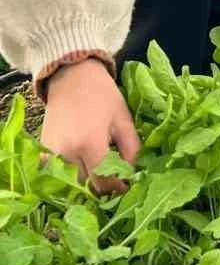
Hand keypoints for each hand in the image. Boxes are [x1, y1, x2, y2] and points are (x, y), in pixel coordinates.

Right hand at [41, 59, 137, 192]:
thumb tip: (131, 177)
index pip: (103, 182)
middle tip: (113, 174)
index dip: (116, 187)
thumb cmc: (102, 96)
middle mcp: (66, 152)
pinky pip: (58, 172)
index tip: (125, 185)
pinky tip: (82, 160)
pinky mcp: (43, 151)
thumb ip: (131, 151)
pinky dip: (71, 172)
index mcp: (89, 144)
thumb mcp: (124, 121)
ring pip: (72, 181)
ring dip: (86, 179)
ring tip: (98, 164)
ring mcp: (51, 153)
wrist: (72, 77)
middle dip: (102, 184)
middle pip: (86, 185)